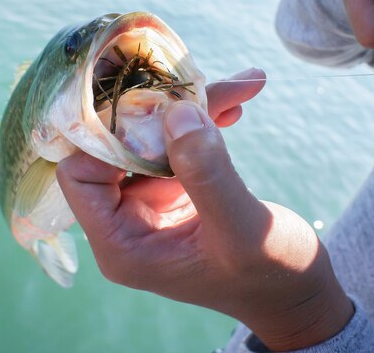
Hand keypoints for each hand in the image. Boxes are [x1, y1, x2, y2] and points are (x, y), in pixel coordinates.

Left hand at [57, 68, 352, 349]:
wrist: (294, 291)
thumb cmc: (270, 276)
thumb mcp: (243, 229)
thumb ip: (206, 174)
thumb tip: (175, 112)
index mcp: (120, 245)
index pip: (79, 175)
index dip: (108, 138)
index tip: (157, 109)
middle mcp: (124, 221)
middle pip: (114, 147)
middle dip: (157, 111)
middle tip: (202, 83)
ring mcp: (148, 202)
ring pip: (149, 137)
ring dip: (189, 109)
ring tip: (240, 86)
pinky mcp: (173, 188)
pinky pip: (176, 142)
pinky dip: (203, 121)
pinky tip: (236, 104)